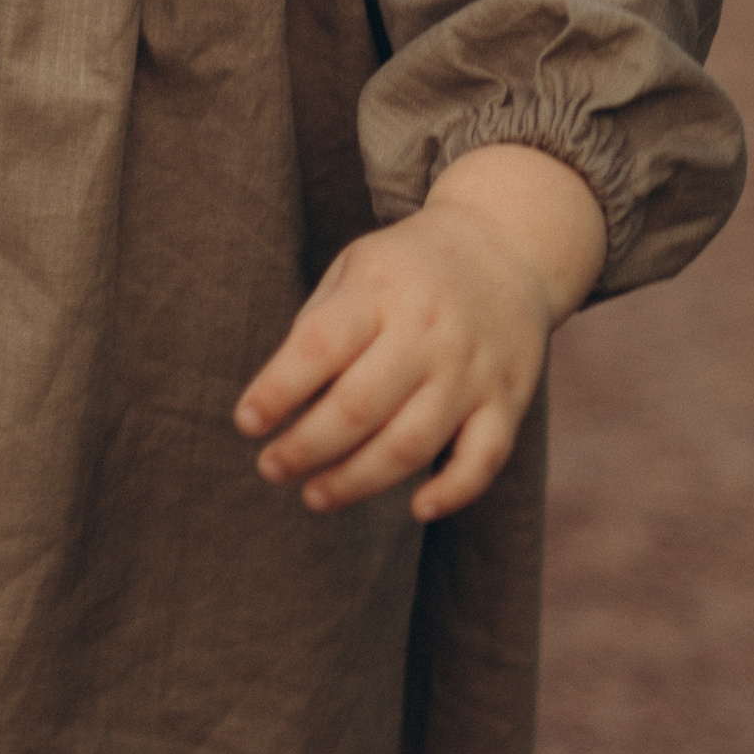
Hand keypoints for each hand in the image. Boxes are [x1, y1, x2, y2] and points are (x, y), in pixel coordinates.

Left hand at [233, 144, 608, 523]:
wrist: (504, 245)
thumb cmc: (406, 269)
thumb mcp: (355, 268)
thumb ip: (319, 326)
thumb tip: (279, 401)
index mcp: (380, 290)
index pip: (320, 345)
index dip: (278, 390)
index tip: (246, 423)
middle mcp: (428, 331)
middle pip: (360, 405)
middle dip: (307, 447)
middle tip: (271, 468)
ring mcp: (471, 370)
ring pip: (413, 442)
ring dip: (359, 480)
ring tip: (315, 496)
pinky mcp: (507, 401)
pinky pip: (484, 458)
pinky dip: (453, 491)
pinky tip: (416, 508)